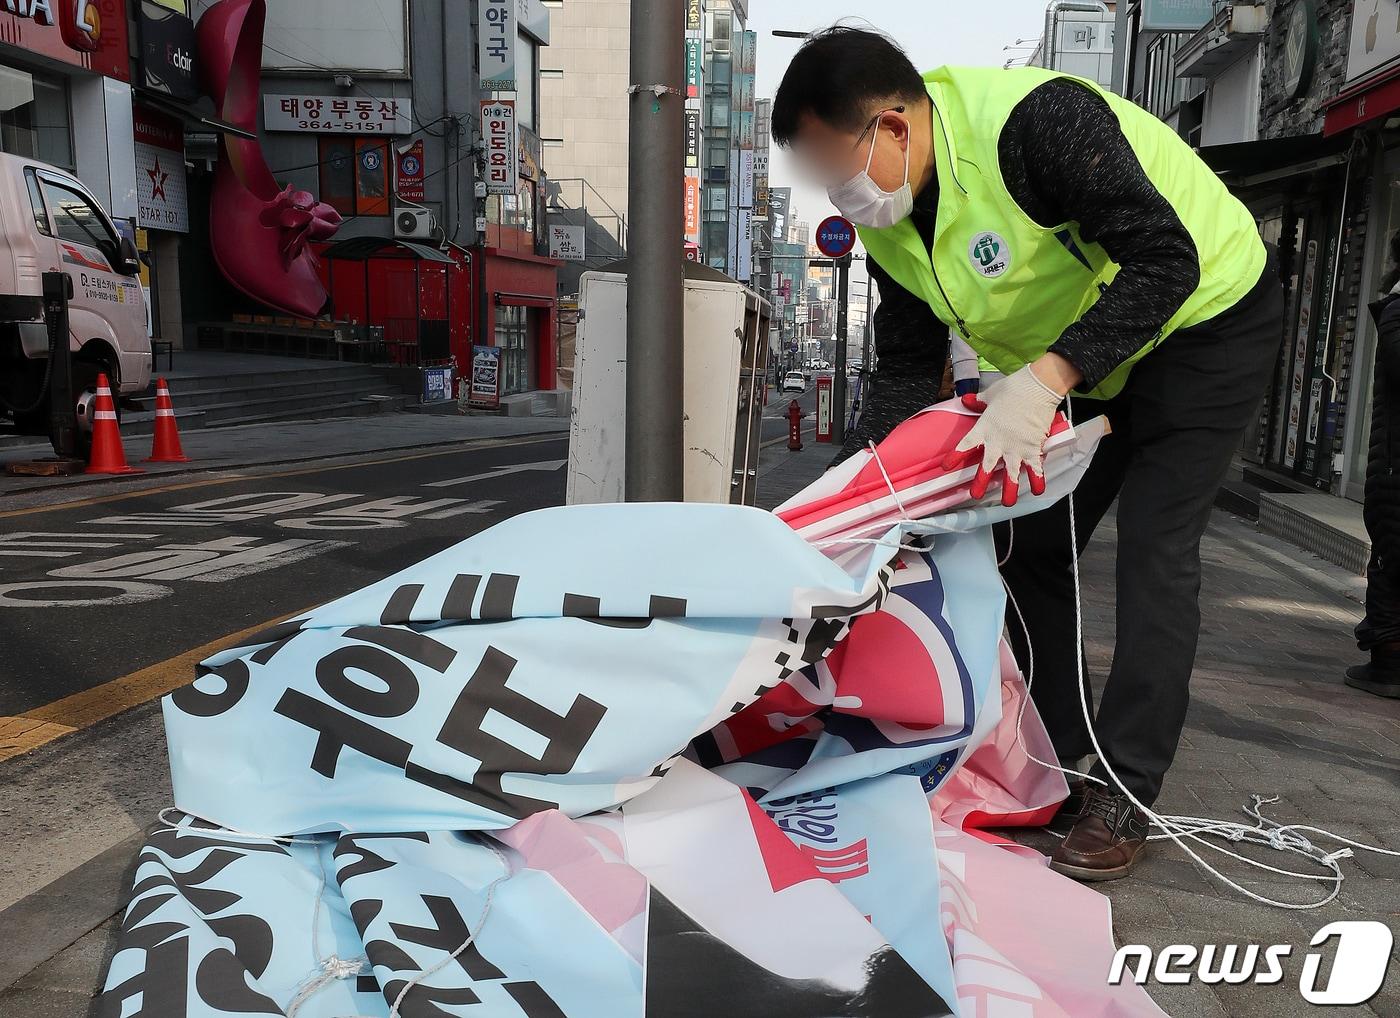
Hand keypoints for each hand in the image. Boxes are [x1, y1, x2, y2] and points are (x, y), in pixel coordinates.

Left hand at [942, 363, 1064, 505]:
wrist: (1037, 388)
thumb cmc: (1013, 388)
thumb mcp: (990, 394)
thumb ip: (977, 402)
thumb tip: (965, 400)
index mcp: (984, 428)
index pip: (966, 445)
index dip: (956, 457)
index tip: (946, 468)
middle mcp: (998, 442)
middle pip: (986, 466)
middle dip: (980, 482)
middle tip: (975, 496)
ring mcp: (1016, 448)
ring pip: (1010, 474)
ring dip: (1009, 490)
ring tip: (1007, 504)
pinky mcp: (1033, 448)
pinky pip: (1035, 468)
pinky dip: (1037, 480)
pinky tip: (1037, 491)